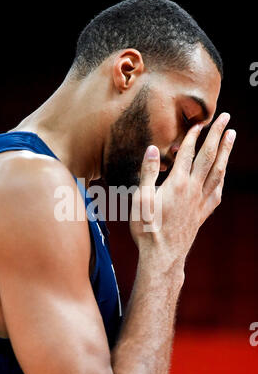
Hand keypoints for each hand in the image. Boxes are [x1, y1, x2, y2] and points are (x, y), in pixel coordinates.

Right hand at [130, 112, 235, 260]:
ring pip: (218, 171)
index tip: (199, 122)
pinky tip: (224, 172)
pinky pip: (217, 190)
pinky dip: (222, 176)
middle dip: (218, 135)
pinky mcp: (203, 212)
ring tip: (232, 136)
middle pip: (209, 156)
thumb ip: (148, 173)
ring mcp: (201, 201)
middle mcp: (193, 189)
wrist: (163, 256)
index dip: (193, 135)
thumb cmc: (147, 228)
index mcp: (177, 184)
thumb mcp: (140, 199)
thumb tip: (153, 148)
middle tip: (226, 117)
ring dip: (226, 151)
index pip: (187, 153)